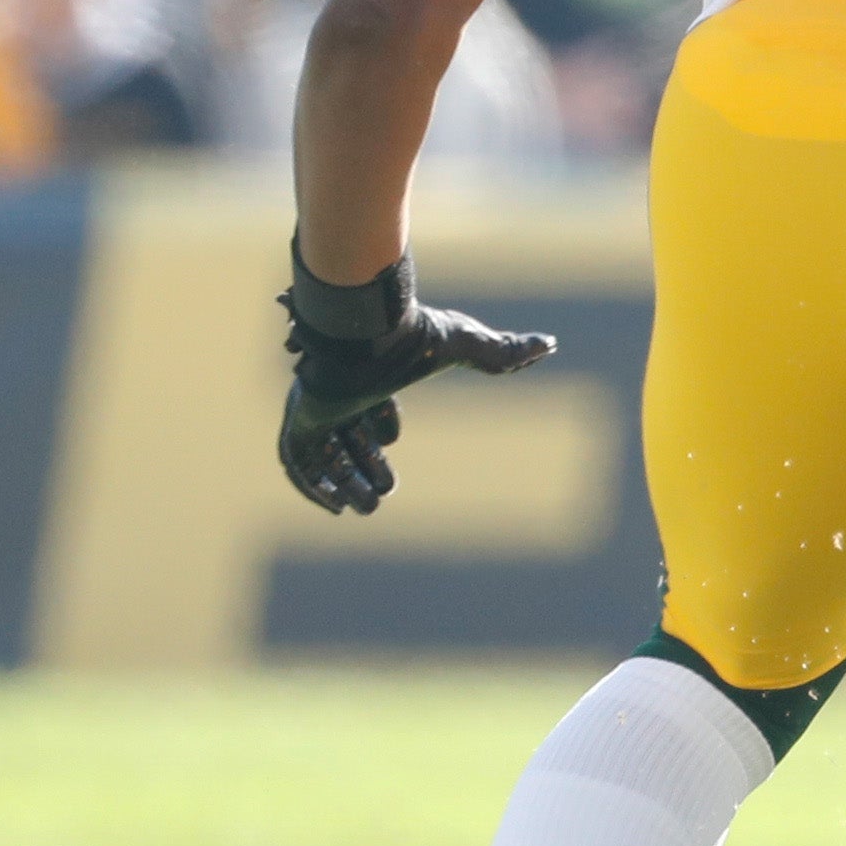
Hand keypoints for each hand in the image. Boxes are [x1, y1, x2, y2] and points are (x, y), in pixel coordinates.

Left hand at [279, 249, 555, 514]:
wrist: (369, 335)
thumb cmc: (417, 337)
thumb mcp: (467, 346)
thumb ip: (504, 352)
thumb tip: (549, 345)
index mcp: (371, 367)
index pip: (366, 403)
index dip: (379, 429)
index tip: (392, 449)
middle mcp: (339, 385)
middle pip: (347, 433)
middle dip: (366, 467)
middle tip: (383, 497)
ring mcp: (316, 401)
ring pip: (326, 453)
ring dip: (347, 484)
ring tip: (367, 511)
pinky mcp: (301, 417)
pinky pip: (296, 461)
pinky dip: (312, 486)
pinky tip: (335, 507)